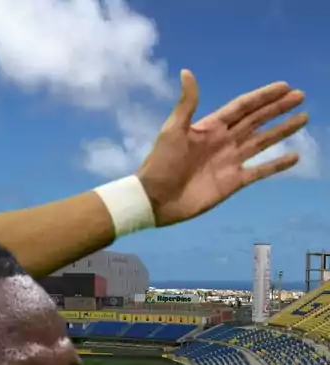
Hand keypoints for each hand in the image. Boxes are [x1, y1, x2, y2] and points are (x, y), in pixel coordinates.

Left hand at [135, 70, 307, 226]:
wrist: (154, 199)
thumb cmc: (160, 163)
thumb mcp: (172, 130)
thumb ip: (187, 104)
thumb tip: (187, 72)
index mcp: (210, 127)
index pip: (243, 107)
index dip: (263, 96)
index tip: (284, 86)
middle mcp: (224, 141)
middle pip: (257, 120)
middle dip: (278, 108)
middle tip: (301, 96)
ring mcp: (230, 162)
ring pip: (263, 142)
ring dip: (282, 130)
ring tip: (303, 118)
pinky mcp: (233, 182)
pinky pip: (260, 171)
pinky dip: (277, 164)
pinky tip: (294, 156)